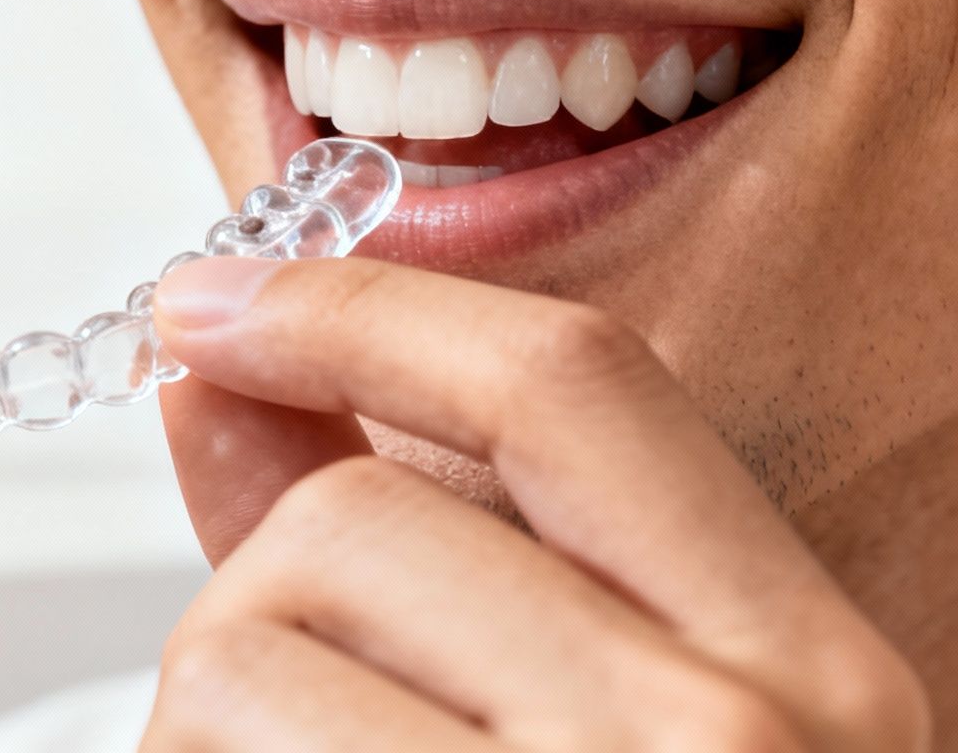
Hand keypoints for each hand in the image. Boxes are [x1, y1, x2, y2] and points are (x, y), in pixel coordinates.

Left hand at [141, 256, 929, 750]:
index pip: (567, 383)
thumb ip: (413, 555)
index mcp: (804, 669)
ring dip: (208, 730)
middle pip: (344, 525)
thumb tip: (215, 373)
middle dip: (251, 603)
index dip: (354, 309)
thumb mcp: (615, 739)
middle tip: (290, 724)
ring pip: (236, 659)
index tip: (209, 302)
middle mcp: (726, 740)